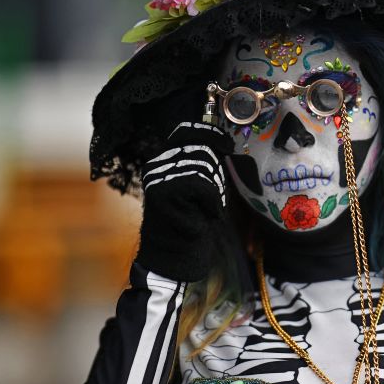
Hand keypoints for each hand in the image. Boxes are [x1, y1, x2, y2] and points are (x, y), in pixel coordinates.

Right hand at [137, 122, 232, 281]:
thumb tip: (222, 144)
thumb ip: (203, 166)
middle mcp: (157, 163)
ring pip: (202, 168)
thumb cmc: (190, 219)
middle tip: (217, 196)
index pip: (186, 133)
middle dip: (216, 172)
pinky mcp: (163, 190)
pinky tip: (208, 213)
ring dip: (214, 190)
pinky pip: (200, 185)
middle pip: (199, 150)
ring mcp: (158, 176)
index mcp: (164, 159)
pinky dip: (211, 201)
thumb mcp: (198, 187)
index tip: (226, 143)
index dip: (209, 134)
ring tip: (209, 208)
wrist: (174, 250)